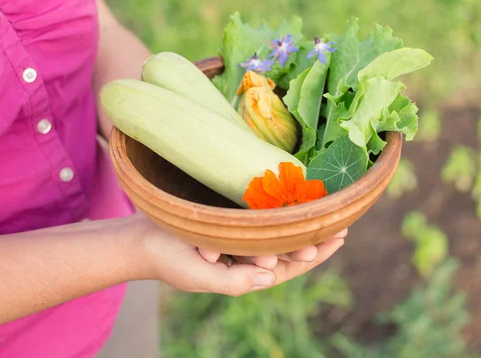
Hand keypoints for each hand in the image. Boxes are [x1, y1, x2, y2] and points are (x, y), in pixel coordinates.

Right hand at [137, 213, 345, 295]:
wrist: (141, 240)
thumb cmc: (168, 260)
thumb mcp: (199, 276)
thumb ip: (234, 282)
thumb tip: (270, 277)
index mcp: (244, 275)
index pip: (288, 268)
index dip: (314, 254)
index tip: (338, 237)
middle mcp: (247, 257)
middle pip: (288, 249)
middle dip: (314, 237)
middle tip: (340, 221)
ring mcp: (240, 238)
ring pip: (277, 232)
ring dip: (299, 223)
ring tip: (323, 211)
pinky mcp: (230, 220)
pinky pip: (259, 217)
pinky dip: (277, 210)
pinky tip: (292, 198)